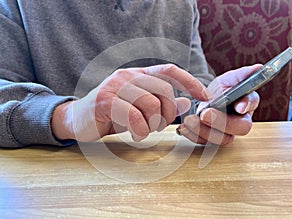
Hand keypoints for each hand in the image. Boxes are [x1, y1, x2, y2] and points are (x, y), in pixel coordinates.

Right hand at [52, 64, 209, 141]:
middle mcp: (128, 76)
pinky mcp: (105, 100)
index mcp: (138, 75)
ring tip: (143, 131)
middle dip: (168, 113)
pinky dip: (140, 130)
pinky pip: (134, 116)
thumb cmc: (111, 114)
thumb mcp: (140, 109)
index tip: (205, 96)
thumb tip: (187, 102)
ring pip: (150, 104)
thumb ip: (162, 104)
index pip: (169, 70)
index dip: (190, 81)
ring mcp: (115, 86)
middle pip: (163, 90)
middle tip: (159, 126)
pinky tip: (135, 134)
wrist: (78, 119)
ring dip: (152, 124)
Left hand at [177, 64, 261, 144]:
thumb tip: (258, 68)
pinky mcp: (212, 139)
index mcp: (247, 103)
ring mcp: (227, 133)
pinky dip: (192, 135)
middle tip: (205, 113)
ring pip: (221, 139)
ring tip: (190, 120)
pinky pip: (204, 142)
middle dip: (221, 121)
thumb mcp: (229, 79)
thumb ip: (242, 74)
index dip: (247, 105)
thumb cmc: (222, 89)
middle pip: (239, 128)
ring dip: (204, 131)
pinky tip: (183, 128)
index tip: (238, 106)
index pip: (252, 104)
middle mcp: (240, 121)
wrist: (205, 99)